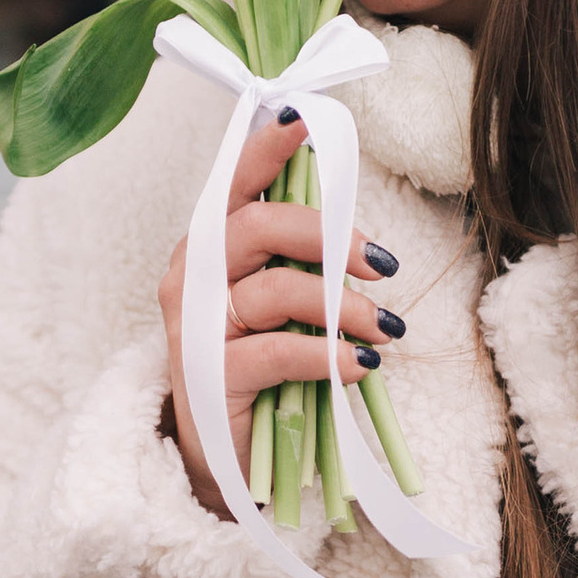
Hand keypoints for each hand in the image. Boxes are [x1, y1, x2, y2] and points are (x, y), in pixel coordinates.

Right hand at [159, 116, 398, 520]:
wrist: (223, 458)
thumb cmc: (262, 369)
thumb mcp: (283, 307)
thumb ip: (303, 262)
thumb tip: (358, 230)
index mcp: (209, 246)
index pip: (236, 183)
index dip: (266, 148)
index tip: (303, 120)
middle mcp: (192, 277)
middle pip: (257, 226)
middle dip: (328, 235)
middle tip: (384, 262)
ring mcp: (196, 328)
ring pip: (275, 290)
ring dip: (343, 306)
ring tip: (385, 329)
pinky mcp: (210, 377)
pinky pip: (277, 351)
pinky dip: (327, 355)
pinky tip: (361, 366)